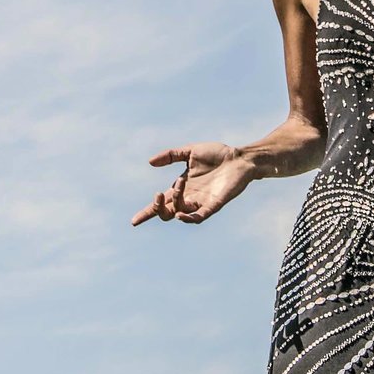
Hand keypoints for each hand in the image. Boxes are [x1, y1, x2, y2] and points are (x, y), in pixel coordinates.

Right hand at [130, 142, 253, 225]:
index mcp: (182, 187)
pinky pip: (200, 216)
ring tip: (180, 183)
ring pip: (180, 213)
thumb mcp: (189, 151)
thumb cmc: (217, 155)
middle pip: (167, 213)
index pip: (161, 203)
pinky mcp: (214, 204)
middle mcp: (190, 198)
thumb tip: (150, 162)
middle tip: (158, 194)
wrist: (239, 158)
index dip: (147, 212)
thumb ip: (171, 155)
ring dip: (175, 202)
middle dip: (157, 207)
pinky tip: (182, 215)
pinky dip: (190, 218)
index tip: (134, 221)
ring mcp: (202, 202)